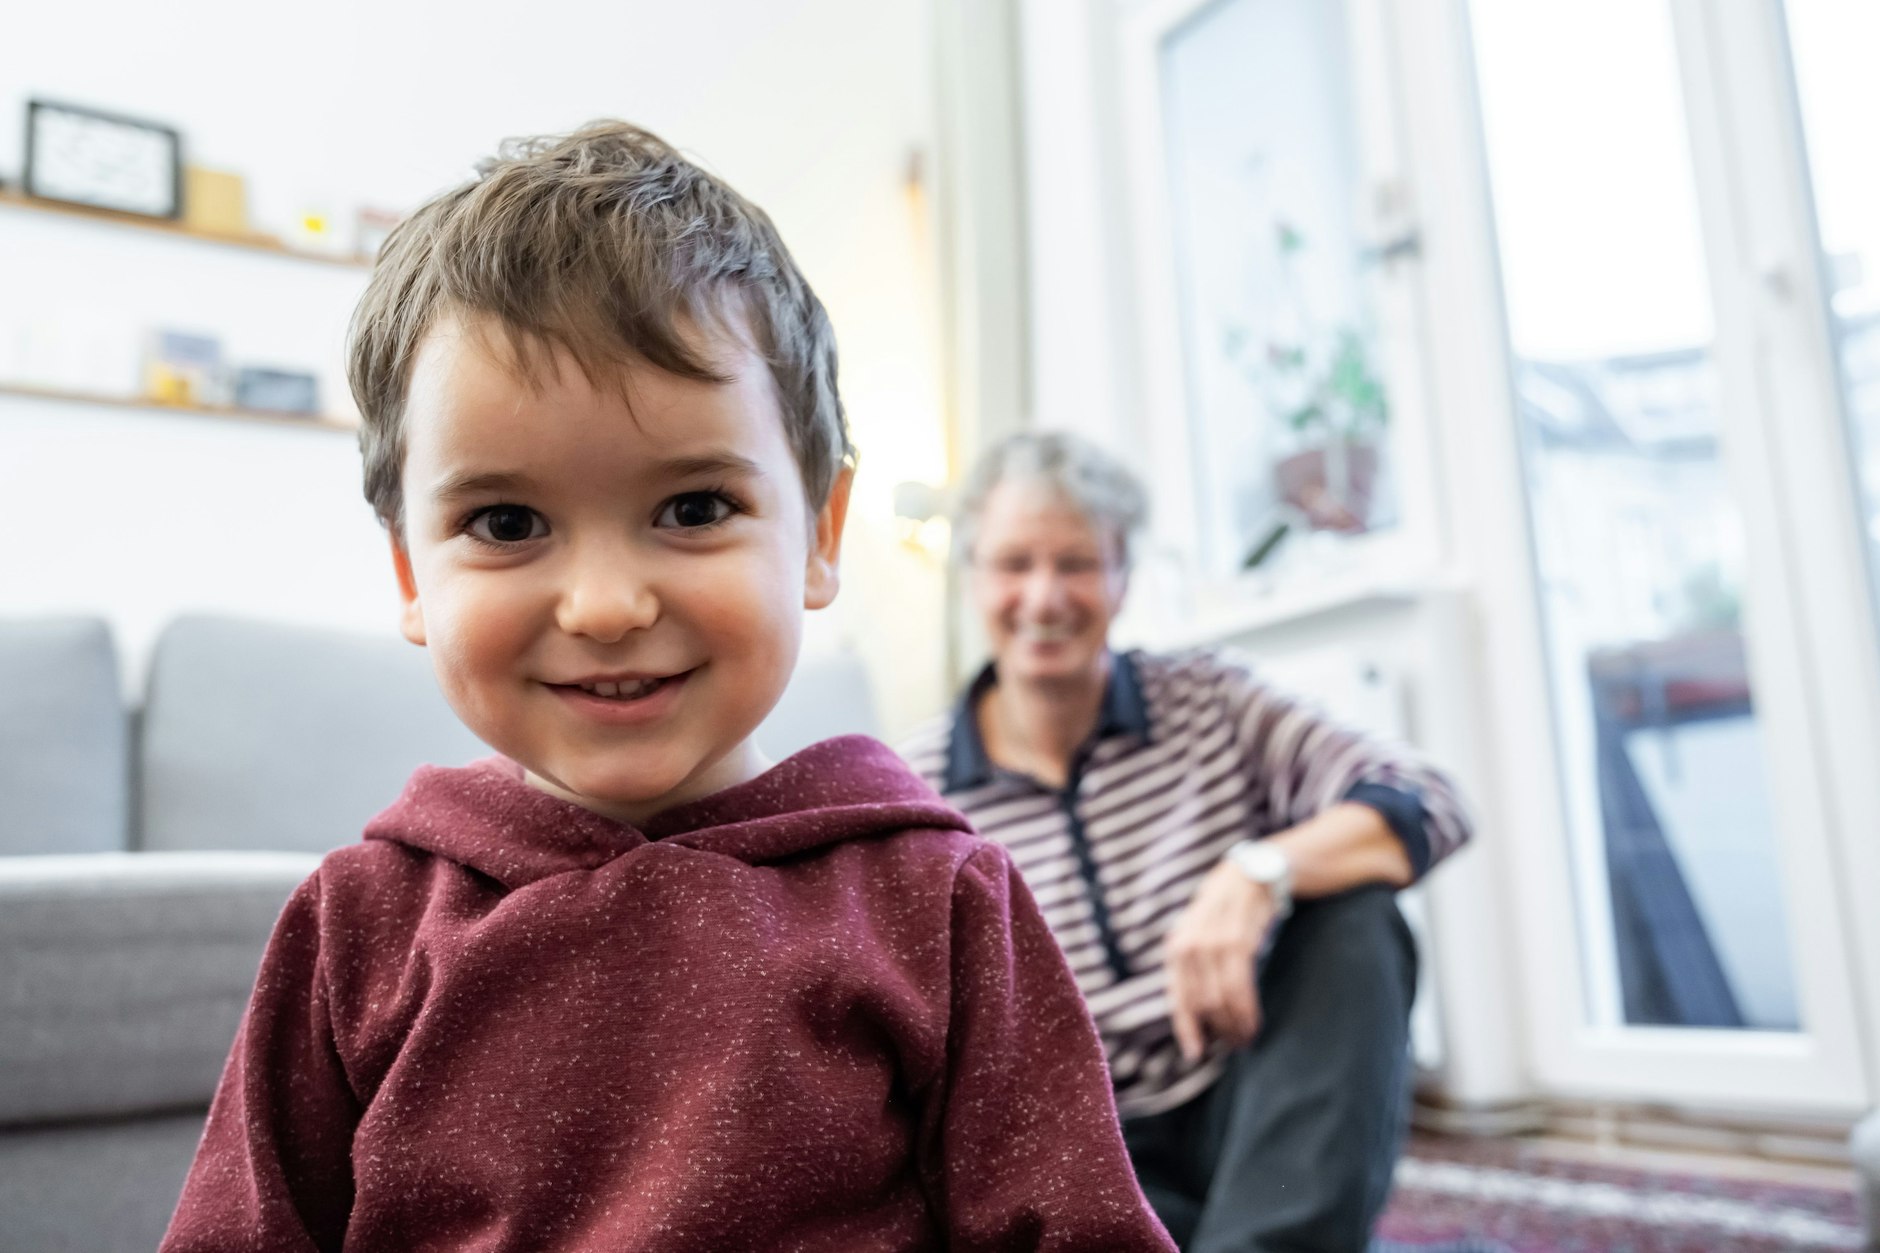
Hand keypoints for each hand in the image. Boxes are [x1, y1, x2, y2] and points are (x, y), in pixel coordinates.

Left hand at [1164, 858, 1280, 1061]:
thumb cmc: (1224, 913)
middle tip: (1234, 1046)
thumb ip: (1194, 969)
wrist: (1248, 876)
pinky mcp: (1238, 942)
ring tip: (1246, 1038)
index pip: (1178, 999)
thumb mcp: (1199, 936)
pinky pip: (1240, 987)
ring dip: (1235, 1025)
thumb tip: (1197, 1013)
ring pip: (1221, 1000)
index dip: (1186, 1030)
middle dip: (1219, 1031)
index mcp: (1176, 948)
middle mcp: (1188, 947)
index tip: (1196, 1055)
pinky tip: (1253, 1022)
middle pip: (1202, 1004)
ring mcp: (1212, 944)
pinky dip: (1247, 1010)